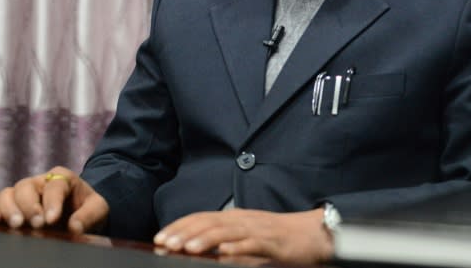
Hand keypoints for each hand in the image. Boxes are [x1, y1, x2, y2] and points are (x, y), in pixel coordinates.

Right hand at [0, 166, 108, 233]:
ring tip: (17, 225)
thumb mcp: (98, 209)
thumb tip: (74, 228)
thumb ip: (88, 216)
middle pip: (26, 187)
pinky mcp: (12, 208)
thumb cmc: (88, 208)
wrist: (81, 213)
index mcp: (62, 177)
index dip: (52, 202)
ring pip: (8, 194)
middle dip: (29, 206)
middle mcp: (39, 182)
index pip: (54, 186)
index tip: (52, 220)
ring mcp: (23, 194)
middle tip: (37, 224)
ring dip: (9, 210)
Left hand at [153, 208, 332, 263]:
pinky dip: (237, 248)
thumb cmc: (277, 237)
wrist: (311, 233)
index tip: (159, 237)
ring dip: (205, 240)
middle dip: (184, 233)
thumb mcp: (246, 235)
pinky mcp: (272, 242)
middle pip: (208, 223)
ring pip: (226, 231)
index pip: (200, 218)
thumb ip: (225, 239)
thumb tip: (198, 249)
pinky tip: (224, 253)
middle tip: (164, 244)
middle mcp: (242, 219)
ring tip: (187, 248)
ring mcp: (257, 229)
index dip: (179, 226)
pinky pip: (252, 244)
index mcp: (234, 217)